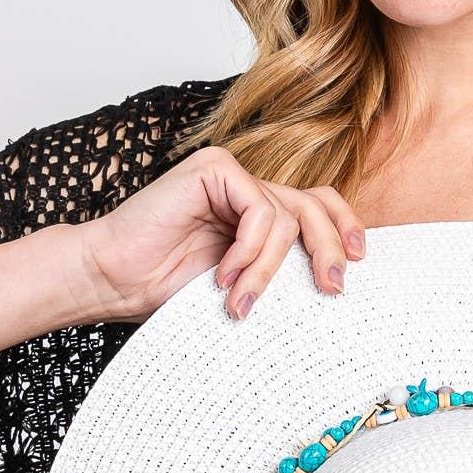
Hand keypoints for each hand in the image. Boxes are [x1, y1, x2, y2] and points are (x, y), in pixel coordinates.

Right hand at [77, 145, 366, 323]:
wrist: (114, 282)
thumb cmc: (169, 292)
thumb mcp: (245, 290)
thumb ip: (282, 276)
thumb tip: (336, 285)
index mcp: (260, 216)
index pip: (320, 206)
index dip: (345, 228)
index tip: (358, 262)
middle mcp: (249, 189)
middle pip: (316, 204)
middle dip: (330, 248)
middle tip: (331, 288)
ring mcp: (231, 175)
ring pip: (286, 218)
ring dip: (267, 270)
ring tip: (240, 303)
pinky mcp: (214, 169)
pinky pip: (259, 211)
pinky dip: (249, 251)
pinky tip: (224, 278)